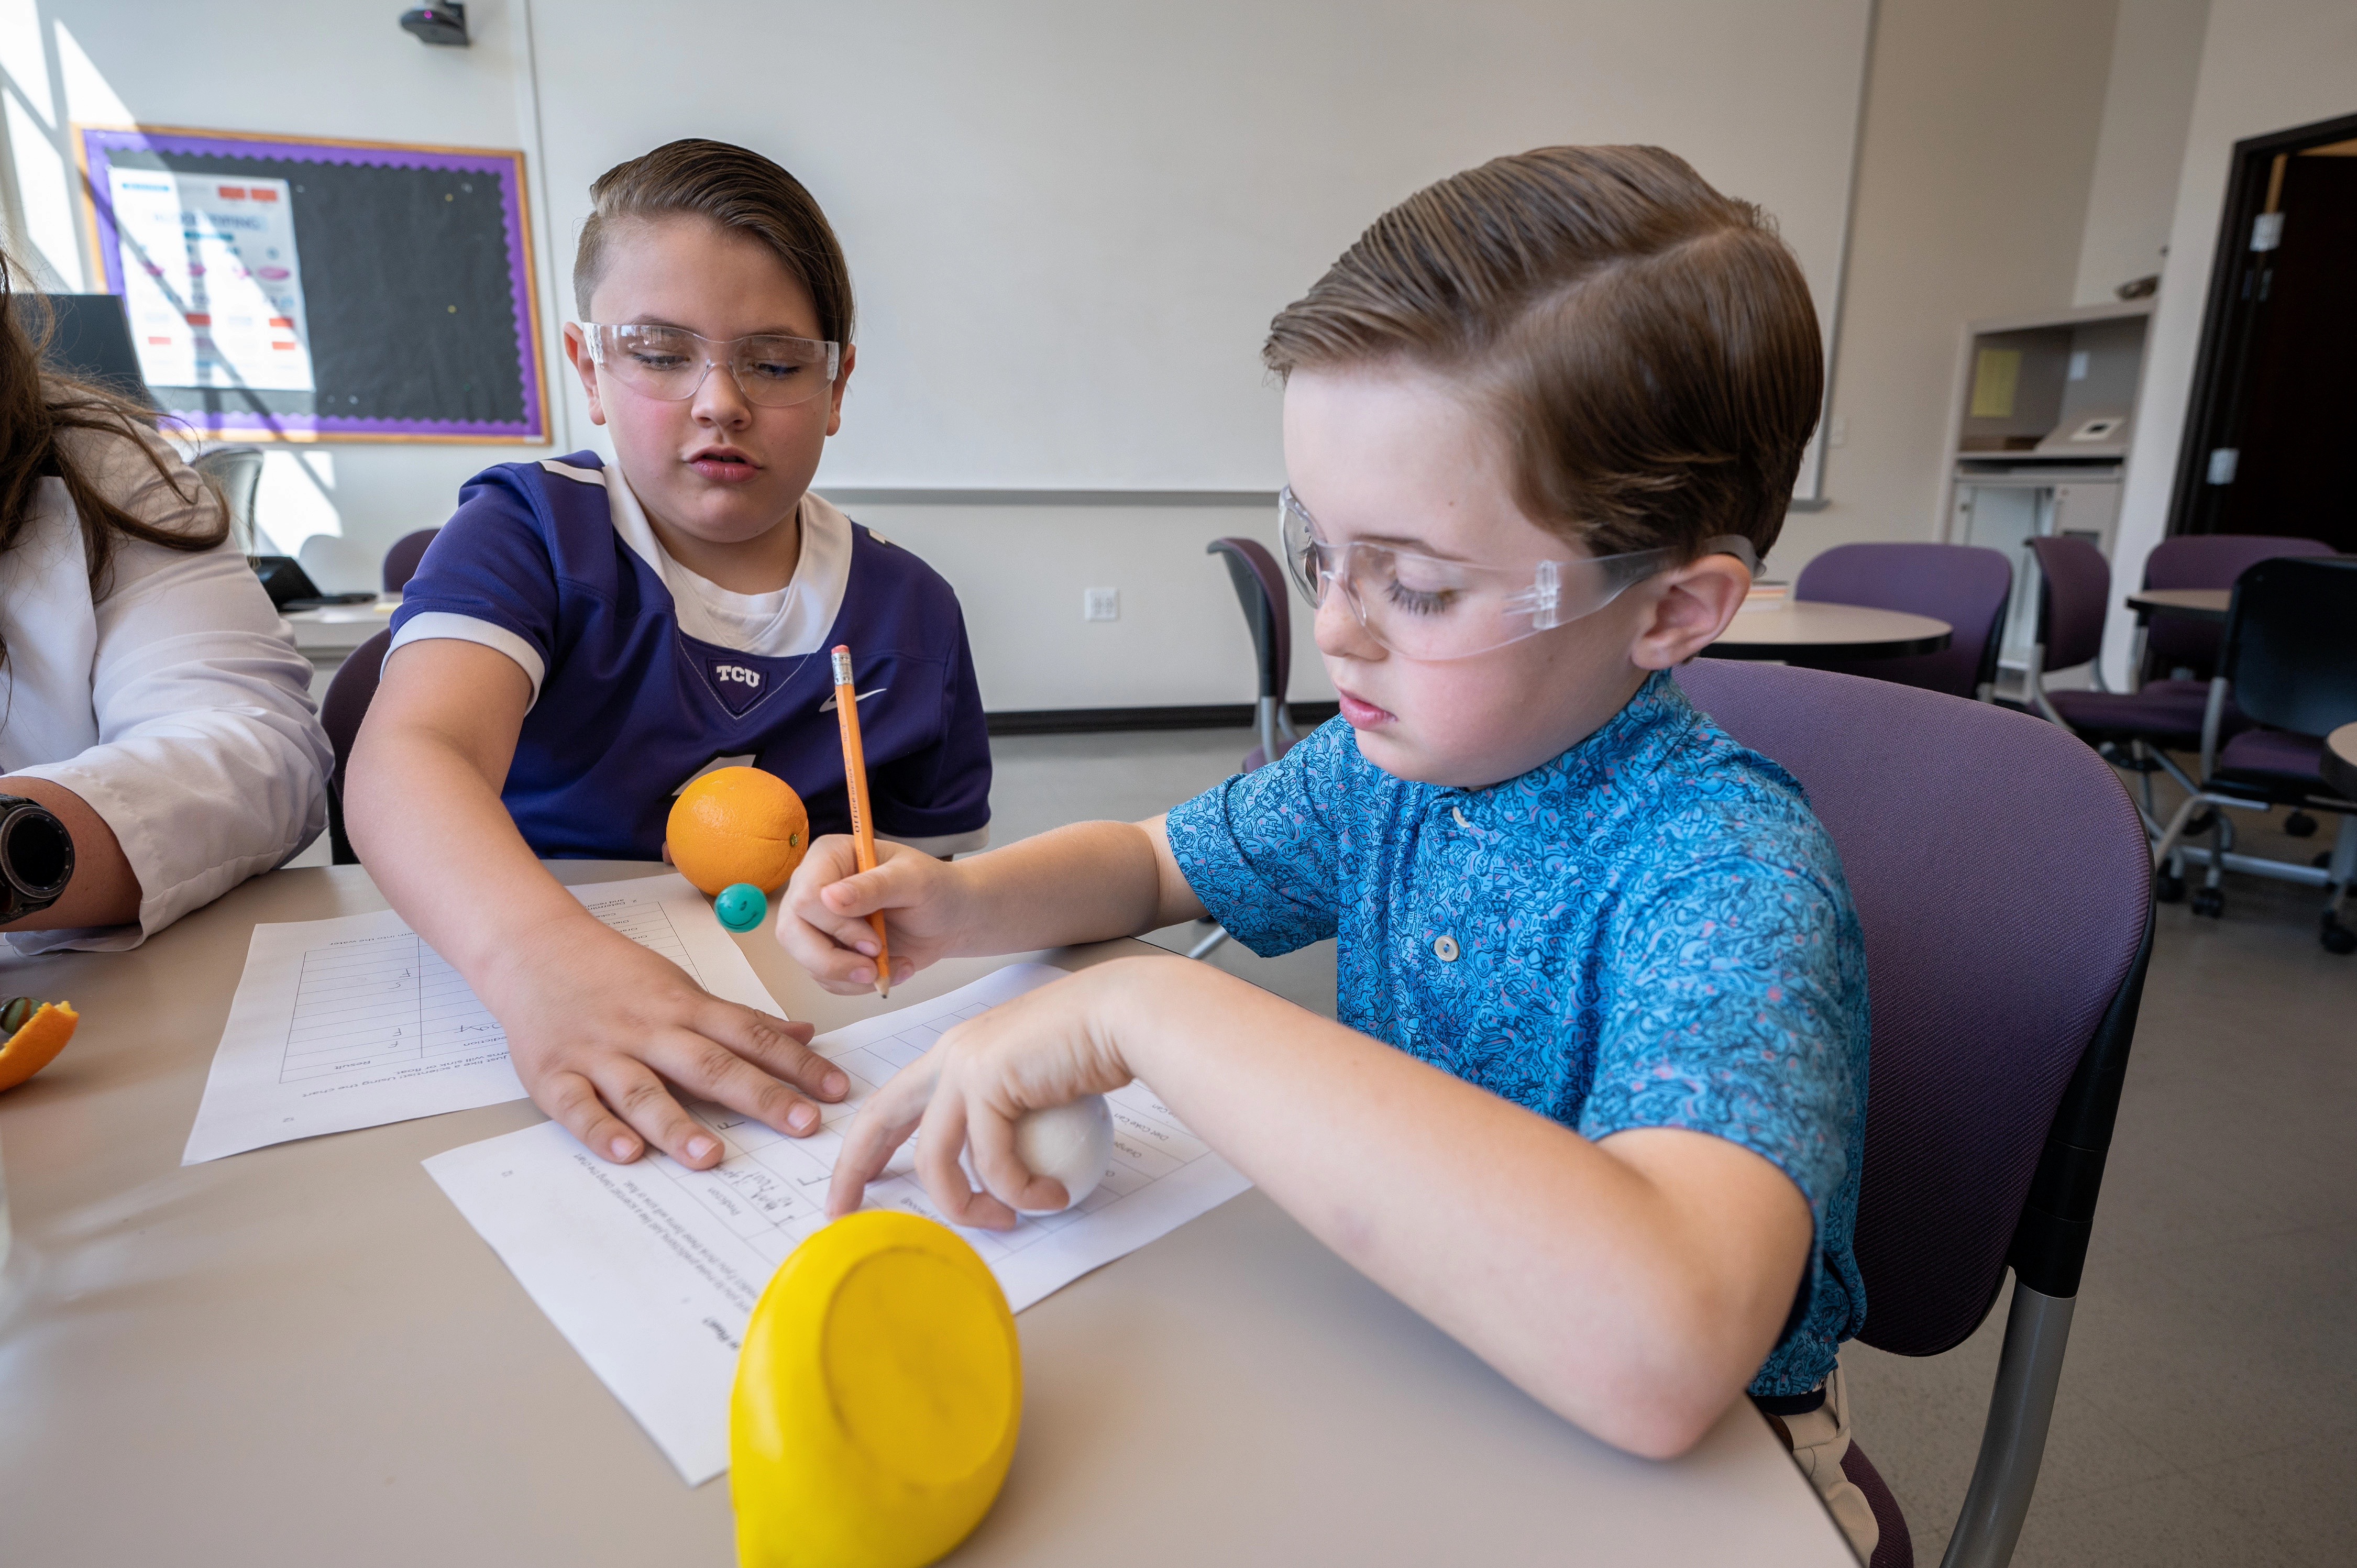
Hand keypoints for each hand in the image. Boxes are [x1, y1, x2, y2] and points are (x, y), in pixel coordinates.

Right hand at [488, 914, 848, 1168]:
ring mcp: (600, 1054)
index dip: (797, 1064)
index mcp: (685, 1009)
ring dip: (678, 1124)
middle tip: (805, 1125)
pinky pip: (578, 1107)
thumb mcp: (682, 987)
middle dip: (761, 1096)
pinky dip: (600, 1131)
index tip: (838, 1091)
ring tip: (712, 1157)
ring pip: (643, 1091)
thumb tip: (803, 1035)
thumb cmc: (613, 973)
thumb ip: (739, 1019)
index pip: (752, 1036)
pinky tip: (626, 1154)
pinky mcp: (554, 1074)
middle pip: (711, 1065)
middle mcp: (649, 1031)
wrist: (531, 946)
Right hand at [777, 835, 970, 993]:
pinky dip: (859, 985)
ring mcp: (815, 922)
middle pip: (792, 933)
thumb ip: (875, 886)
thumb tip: (829, 897)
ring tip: (896, 965)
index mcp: (828, 857)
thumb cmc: (935, 889)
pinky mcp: (826, 950)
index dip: (837, 926)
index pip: (806, 897)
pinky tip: (891, 970)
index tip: (874, 942)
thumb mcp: (914, 881)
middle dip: (834, 961)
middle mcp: (812, 887)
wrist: (949, 918)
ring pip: (808, 962)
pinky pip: (826, 979)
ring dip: (853, 977)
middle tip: (874, 969)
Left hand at [825, 962, 1146, 1225]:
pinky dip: (1022, 1191)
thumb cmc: (1094, 1050)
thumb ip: (1008, 1123)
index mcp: (955, 1055)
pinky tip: (1051, 1196)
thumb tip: (1005, 1173)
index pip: (892, 1105)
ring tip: (1011, 1219)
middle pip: (878, 1121)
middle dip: (852, 1170)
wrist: (1124, 1016)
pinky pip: (993, 1162)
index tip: (854, 1188)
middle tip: (842, 1214)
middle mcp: (949, 1058)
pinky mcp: (988, 1083)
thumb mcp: (1036, 1088)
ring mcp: (964, 1067)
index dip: (866, 1148)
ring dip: (969, 1206)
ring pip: (935, 1160)